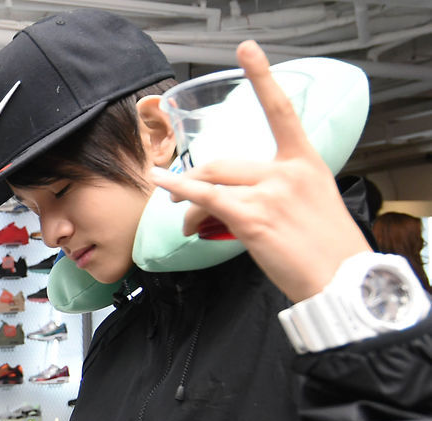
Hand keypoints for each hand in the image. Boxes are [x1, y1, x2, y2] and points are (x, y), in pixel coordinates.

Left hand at [150, 40, 371, 302]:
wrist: (342, 282)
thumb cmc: (328, 252)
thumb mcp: (313, 207)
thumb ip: (280, 193)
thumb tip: (239, 205)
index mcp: (306, 163)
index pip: (282, 112)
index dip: (263, 78)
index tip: (247, 50)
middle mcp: (288, 171)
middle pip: (225, 161)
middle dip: (197, 178)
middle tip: (181, 195)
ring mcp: (270, 192)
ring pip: (213, 182)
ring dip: (189, 199)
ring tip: (182, 218)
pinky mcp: (253, 217)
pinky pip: (207, 198)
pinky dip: (182, 192)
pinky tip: (166, 188)